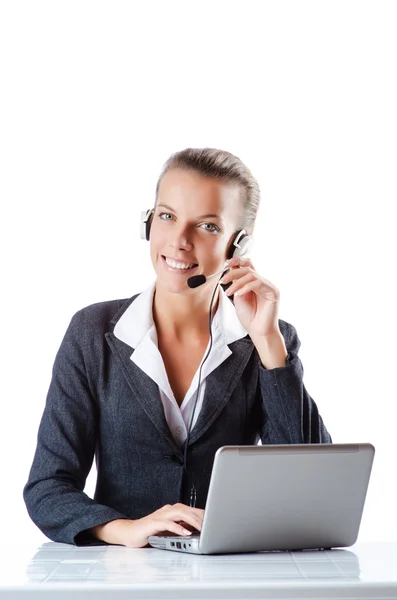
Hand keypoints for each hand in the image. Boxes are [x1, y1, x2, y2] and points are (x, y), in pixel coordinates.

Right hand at [90, 503, 204, 547]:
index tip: (215, 520)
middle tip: (212, 524)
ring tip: (202, 528)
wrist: (131, 533)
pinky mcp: (153, 523)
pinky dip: (177, 528)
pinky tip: (185, 533)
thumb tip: (199, 530)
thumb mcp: (171, 530)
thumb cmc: (152, 532)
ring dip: (192, 520)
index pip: (192, 510)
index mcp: (173, 510)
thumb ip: (183, 527)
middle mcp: (168, 509)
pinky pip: (167, 523)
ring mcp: (160, 515)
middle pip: (188, 510)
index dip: (204, 514)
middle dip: (201, 517)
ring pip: (180, 513)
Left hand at [220, 256, 280, 339]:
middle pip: (248, 268)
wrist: (258, 331)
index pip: (248, 264)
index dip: (237, 261)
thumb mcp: (238, 297)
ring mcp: (268, 286)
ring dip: (237, 282)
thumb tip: (230, 271)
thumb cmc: (250, 317)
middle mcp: (262, 282)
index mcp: (254, 282)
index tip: (226, 264)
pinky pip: (258, 283)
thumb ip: (236, 284)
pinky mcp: (273, 291)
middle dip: (233, 273)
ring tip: (229, 292)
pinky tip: (239, 294)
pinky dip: (246, 287)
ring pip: (251, 275)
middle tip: (222, 281)